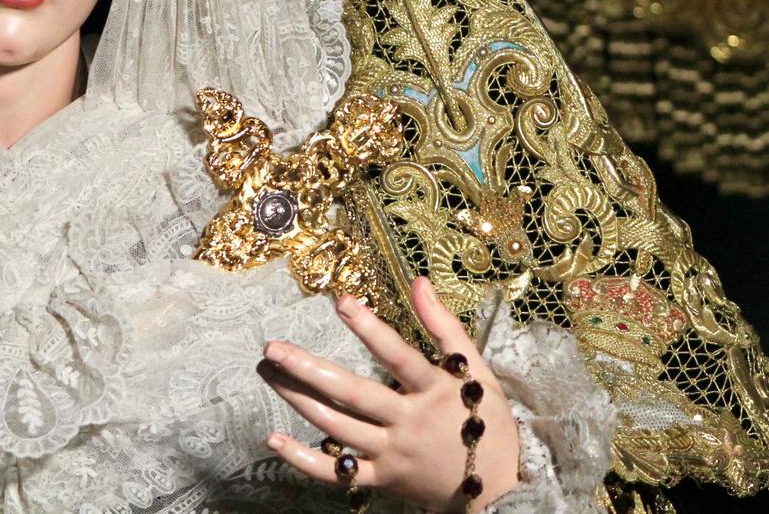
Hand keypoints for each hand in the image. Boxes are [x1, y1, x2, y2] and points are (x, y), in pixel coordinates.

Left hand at [257, 277, 519, 511]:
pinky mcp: (383, 480)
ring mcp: (393, 454)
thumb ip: (444, 325)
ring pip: (337, 427)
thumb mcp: (476, 368)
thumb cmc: (486, 418)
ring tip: (268, 372)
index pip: (397, 356)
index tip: (341, 302)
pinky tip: (273, 439)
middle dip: (308, 369)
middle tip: (272, 348)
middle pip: (352, 394)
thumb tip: (419, 282)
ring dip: (298, 399)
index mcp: (434, 390)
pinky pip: (337, 473)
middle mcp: (409, 422)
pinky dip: (304, 460)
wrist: (501, 486)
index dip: (370, 330)